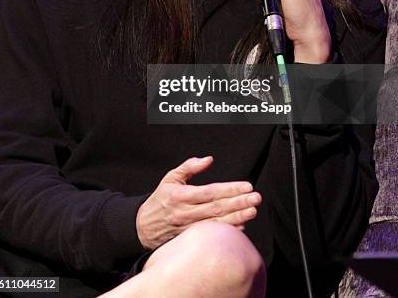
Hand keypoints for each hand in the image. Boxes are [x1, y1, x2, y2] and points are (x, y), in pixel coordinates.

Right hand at [136, 156, 260, 249]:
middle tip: (256, 198)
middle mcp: (185, 212)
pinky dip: (227, 231)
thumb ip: (189, 167)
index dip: (230, 189)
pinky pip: (211, 236)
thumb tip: (208, 159)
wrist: (142, 228)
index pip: (210, 191)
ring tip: (252, 211)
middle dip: (238, 202)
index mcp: (181, 196)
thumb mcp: (170, 178)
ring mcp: (188, 228)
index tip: (246, 186)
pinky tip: (241, 227)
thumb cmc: (159, 200)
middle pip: (217, 207)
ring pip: (216, 223)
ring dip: (237, 217)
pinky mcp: (190, 240)